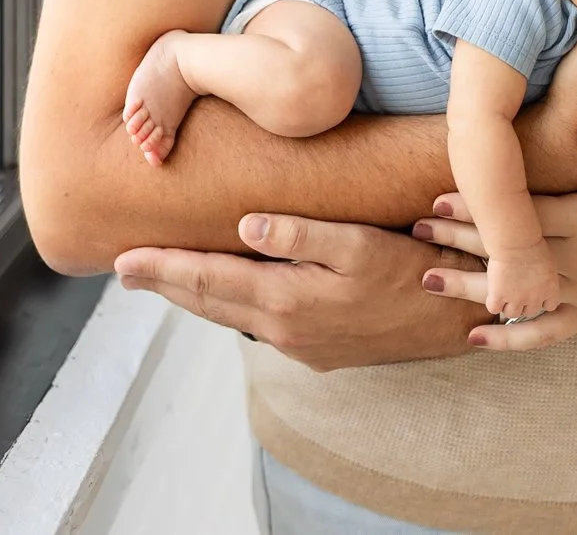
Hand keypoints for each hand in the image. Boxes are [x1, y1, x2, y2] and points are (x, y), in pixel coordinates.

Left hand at [116, 213, 486, 370]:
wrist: (454, 321)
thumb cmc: (413, 269)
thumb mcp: (361, 244)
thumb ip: (301, 232)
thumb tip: (245, 226)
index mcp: (287, 298)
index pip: (208, 279)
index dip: (163, 269)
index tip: (122, 262)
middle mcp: (285, 328)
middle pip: (210, 303)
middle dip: (166, 285)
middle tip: (124, 271)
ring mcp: (301, 344)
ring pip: (231, 316)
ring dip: (194, 297)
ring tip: (164, 280)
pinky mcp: (318, 349)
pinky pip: (258, 324)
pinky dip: (230, 306)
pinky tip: (227, 293)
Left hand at [419, 118, 576, 351]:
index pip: (522, 214)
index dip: (479, 208)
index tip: (438, 200)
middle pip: (509, 251)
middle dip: (459, 241)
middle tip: (413, 232)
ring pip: (516, 292)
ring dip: (469, 286)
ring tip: (425, 280)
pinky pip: (544, 333)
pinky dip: (509, 340)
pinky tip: (475, 338)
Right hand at [483, 242, 560, 321]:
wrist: (515, 241)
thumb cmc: (532, 241)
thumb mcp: (547, 259)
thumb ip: (545, 274)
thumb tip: (540, 275)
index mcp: (550, 288)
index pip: (549, 306)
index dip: (541, 301)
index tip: (535, 293)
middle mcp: (535, 298)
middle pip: (529, 311)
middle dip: (523, 303)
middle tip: (516, 292)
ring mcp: (516, 299)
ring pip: (511, 313)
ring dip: (507, 305)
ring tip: (503, 294)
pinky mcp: (498, 296)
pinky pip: (494, 308)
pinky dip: (492, 303)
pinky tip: (493, 294)